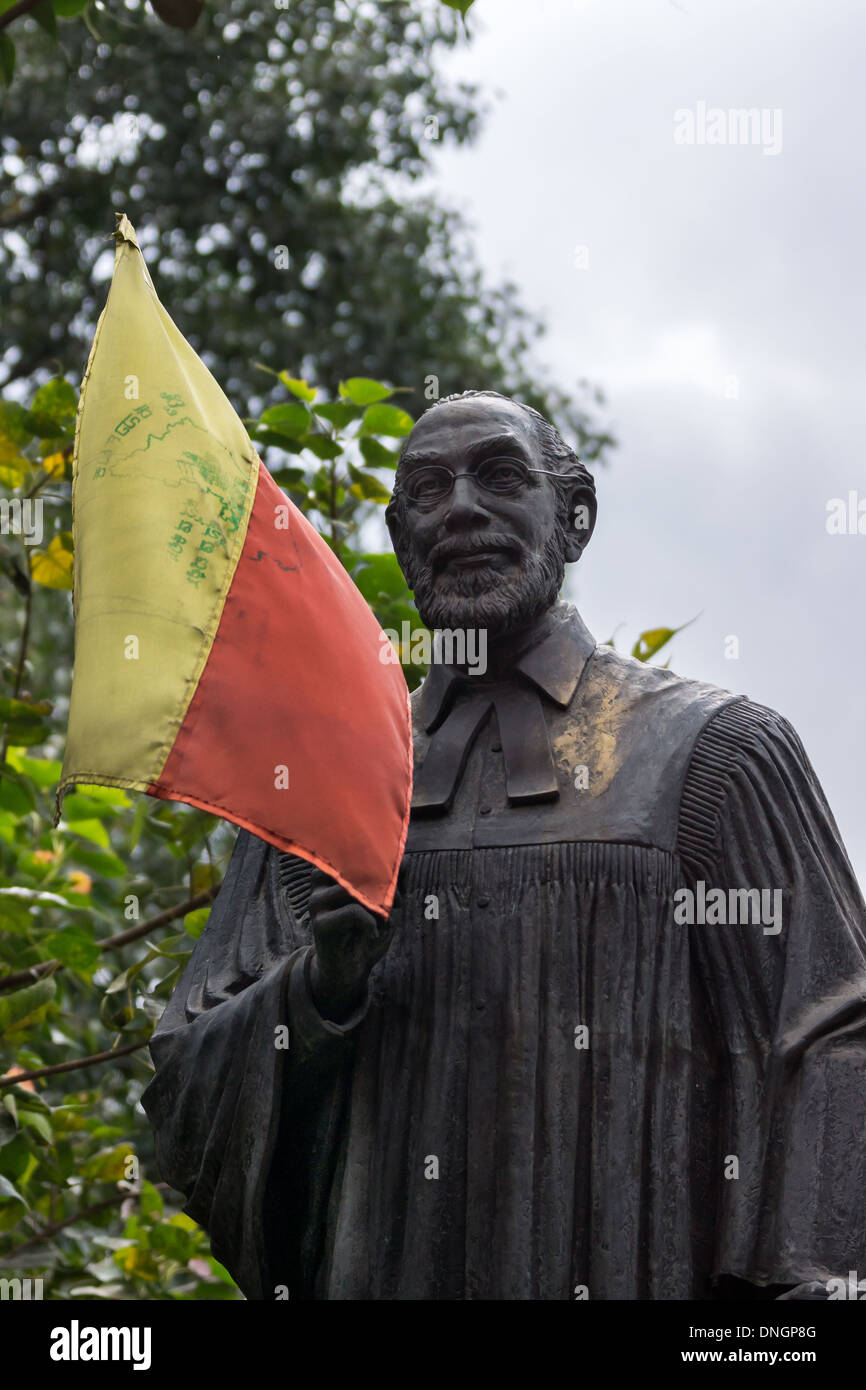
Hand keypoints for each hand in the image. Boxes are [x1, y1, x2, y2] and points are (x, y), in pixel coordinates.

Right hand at [307, 868, 401, 1022]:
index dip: (383, 863)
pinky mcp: (321, 924)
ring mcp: (317, 902)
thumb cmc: (368, 931)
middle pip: (357, 868)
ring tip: (385, 919)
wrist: (350, 970)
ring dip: (380, 905)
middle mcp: (320, 883)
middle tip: (397, 902)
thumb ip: (395, 882)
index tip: (399, 880)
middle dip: (385, 885)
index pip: (356, 853)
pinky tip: (373, 933)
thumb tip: (405, 860)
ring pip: (355, 889)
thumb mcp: (387, 904)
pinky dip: (371, 922)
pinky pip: (353, 912)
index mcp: (333, 871)